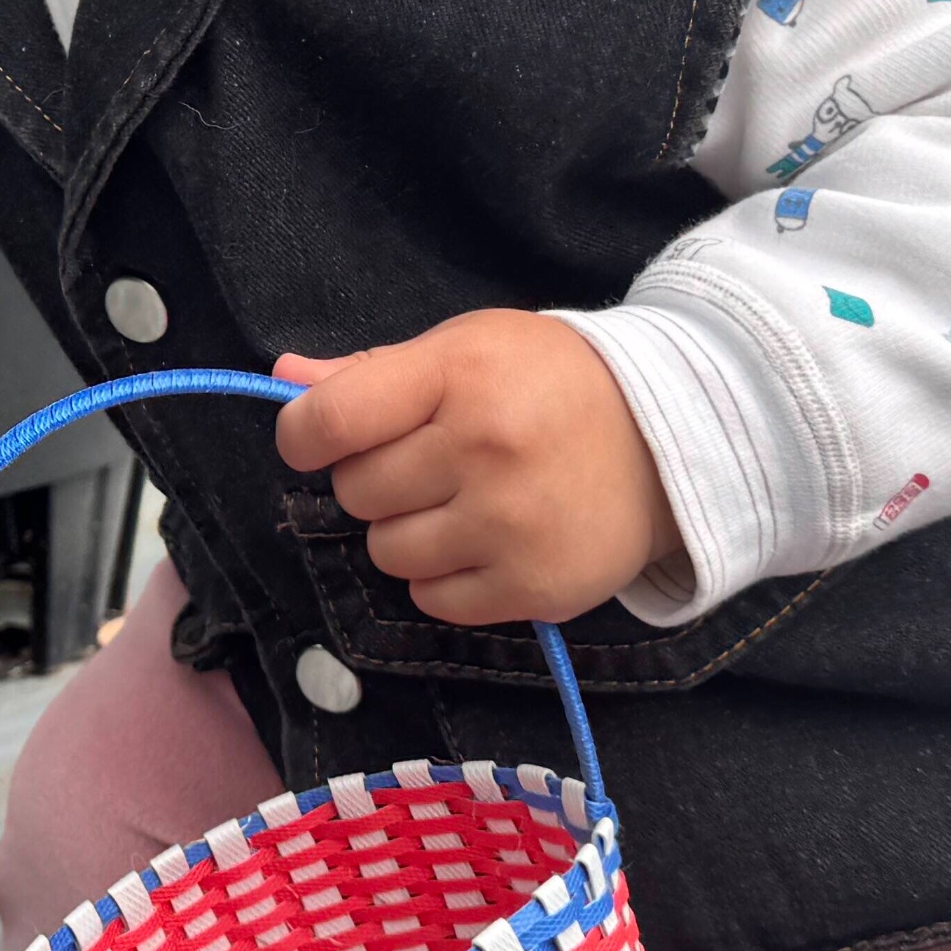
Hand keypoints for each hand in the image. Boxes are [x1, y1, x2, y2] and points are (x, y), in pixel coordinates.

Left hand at [273, 311, 682, 625]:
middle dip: (377, 479)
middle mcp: (484, 448)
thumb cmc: (547, 385)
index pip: (331, 421)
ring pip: (388, 553)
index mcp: (461, 374)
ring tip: (465, 501)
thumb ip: (371, 371)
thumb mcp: (467, 350)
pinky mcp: (534, 587)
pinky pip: (432, 601)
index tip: (321, 439)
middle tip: (433, 461)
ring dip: (409, 532)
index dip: (305, 436)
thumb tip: (282, 377)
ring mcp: (511, 524)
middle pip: (356, 493)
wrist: (668, 440)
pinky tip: (489, 541)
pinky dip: (445, 579)